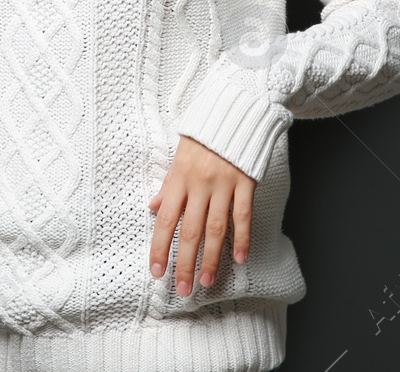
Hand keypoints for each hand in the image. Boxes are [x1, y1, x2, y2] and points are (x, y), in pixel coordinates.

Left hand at [148, 135, 255, 294]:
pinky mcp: (245, 182)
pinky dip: (242, 238)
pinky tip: (239, 258)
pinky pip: (243, 215)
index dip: (160, 248)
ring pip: (215, 228)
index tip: (157, 271)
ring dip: (211, 258)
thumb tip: (154, 208)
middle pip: (190, 231)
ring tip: (206, 280)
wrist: (233, 110)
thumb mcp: (179, 155)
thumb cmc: (204, 134)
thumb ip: (168, 185)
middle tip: (183, 288)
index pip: (165, 220)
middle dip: (185, 263)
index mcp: (179, 178)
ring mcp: (223, 184)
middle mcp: (199, 184)